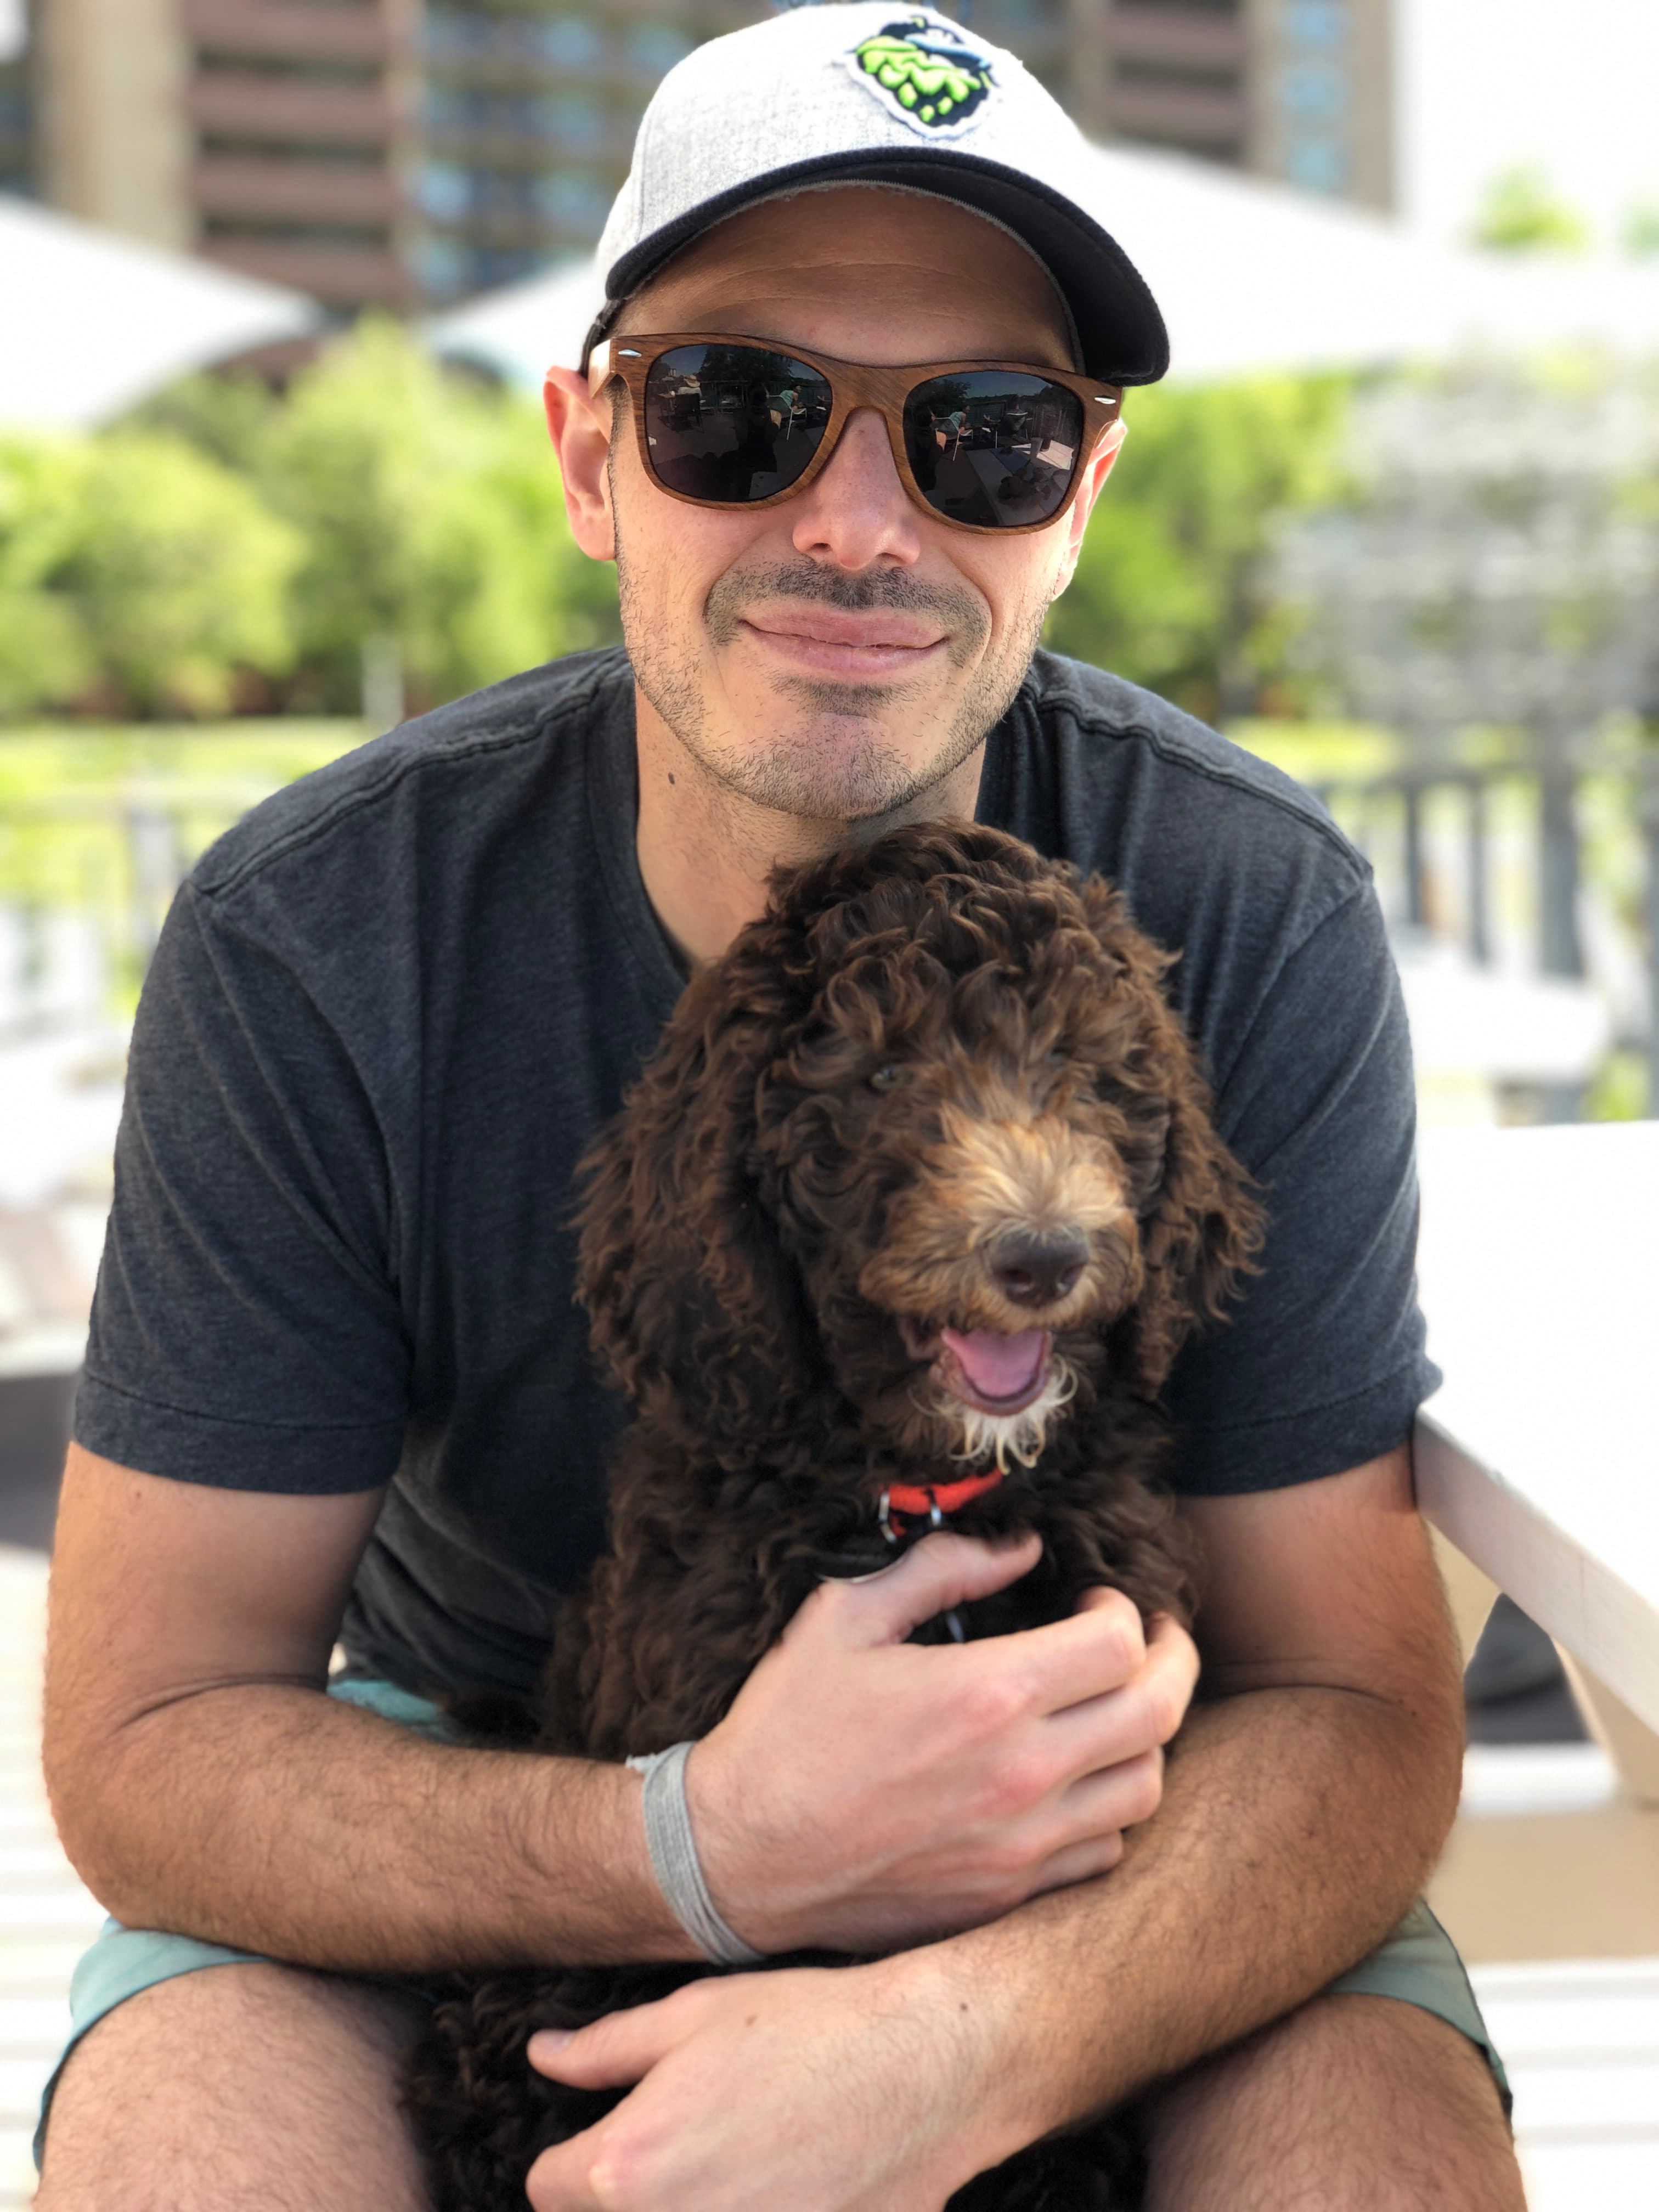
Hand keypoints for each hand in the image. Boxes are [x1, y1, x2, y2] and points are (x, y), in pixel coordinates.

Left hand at [524, 1957, 999, 2211]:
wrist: (923, 2069)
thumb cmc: (809, 2030)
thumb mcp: (693, 2016)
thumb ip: (604, 2050)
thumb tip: (541, 2058)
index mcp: (627, 2168)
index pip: (548, 2187)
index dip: (575, 2154)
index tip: (617, 2130)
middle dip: (628, 2193)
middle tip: (689, 2147)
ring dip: (688, 2207)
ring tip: (739, 2164)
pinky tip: (782, 2186)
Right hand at [689, 1532, 1197, 1952]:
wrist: (739, 1856)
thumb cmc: (785, 1729)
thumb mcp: (844, 1618)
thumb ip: (940, 1570)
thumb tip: (1020, 1547)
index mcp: (986, 1696)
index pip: (1121, 1645)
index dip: (1126, 1612)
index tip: (1096, 1603)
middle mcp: (1021, 1775)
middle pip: (1159, 1712)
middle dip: (1174, 1661)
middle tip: (1155, 1641)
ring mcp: (1020, 1846)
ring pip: (1145, 1787)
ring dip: (1145, 1738)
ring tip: (1115, 1707)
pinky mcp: (1007, 1897)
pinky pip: (1104, 1852)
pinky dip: (1110, 1810)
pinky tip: (1079, 1779)